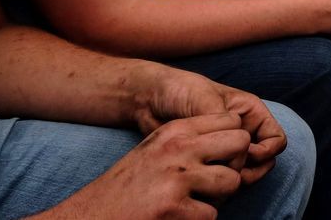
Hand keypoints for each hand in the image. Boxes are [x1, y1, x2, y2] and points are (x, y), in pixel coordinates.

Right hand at [38, 114, 252, 218]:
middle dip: (234, 166)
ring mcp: (176, 177)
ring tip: (192, 203)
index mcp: (175, 130)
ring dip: (217, 199)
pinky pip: (211, 215)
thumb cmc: (127, 187)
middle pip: (240, 144)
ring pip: (231, 182)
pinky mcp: (173, 209)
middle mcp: (178, 148)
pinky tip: (176, 219)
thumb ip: (191, 142)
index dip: (232, 143)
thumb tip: (237, 143)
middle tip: (214, 184)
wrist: (90, 217)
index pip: (231, 120)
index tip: (219, 160)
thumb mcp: (156, 150)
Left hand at [127, 66, 287, 186]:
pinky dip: (218, 184)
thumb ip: (225, 126)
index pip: (276, 140)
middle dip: (251, 171)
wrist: (149, 101)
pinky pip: (223, 180)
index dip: (266, 151)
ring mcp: (226, 150)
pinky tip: (202, 180)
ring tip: (213, 176)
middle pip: (264, 162)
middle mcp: (243, 133)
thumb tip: (240, 154)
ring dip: (235, 180)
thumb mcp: (205, 101)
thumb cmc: (180, 91)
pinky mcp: (209, 163)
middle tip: (230, 173)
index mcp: (250, 113)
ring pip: (245, 175)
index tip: (246, 153)